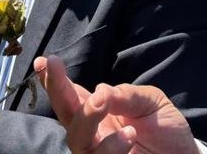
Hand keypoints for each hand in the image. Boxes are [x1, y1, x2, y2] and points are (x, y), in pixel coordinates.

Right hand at [35, 55, 197, 153]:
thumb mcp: (151, 101)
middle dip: (56, 88)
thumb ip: (125, 95)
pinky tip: (129, 135)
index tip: (42, 61)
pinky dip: (111, 147)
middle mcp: (93, 131)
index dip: (52, 79)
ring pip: (76, 139)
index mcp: (98, 109)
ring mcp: (98, 152)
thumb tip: (98, 91)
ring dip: (86, 118)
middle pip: (64, 113)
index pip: (70, 94)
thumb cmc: (165, 127)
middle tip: (55, 66)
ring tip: (104, 103)